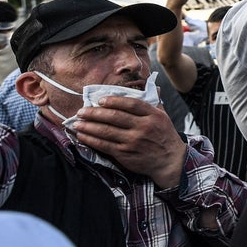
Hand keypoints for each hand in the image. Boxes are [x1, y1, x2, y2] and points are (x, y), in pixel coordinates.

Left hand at [73, 94, 187, 188]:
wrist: (170, 161)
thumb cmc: (165, 136)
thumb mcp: (163, 116)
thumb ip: (154, 102)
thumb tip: (152, 85)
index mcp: (153, 115)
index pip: (131, 104)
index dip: (114, 101)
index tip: (100, 100)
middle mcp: (143, 127)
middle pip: (115, 117)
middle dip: (95, 113)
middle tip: (81, 111)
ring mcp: (133, 142)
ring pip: (106, 131)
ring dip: (88, 126)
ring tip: (77, 123)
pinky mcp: (125, 154)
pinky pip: (104, 145)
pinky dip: (91, 140)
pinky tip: (82, 136)